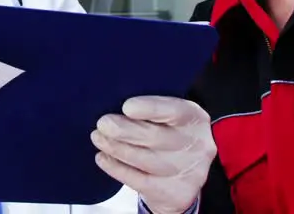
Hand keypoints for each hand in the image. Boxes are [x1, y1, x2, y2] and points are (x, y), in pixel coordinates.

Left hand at [91, 96, 214, 213]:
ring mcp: (186, 171)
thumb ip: (148, 107)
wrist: (186, 171)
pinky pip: (140, 181)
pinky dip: (117, 168)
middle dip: (124, 130)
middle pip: (157, 137)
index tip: (127, 107)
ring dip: (116, 148)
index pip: (174, 110)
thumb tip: (112, 100)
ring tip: (98, 138)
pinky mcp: (175, 192)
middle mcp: (195, 145)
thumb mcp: (168, 115)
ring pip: (146, 160)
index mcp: (193, 118)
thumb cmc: (169, 132)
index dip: (150, 108)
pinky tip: (103, 158)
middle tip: (102, 124)